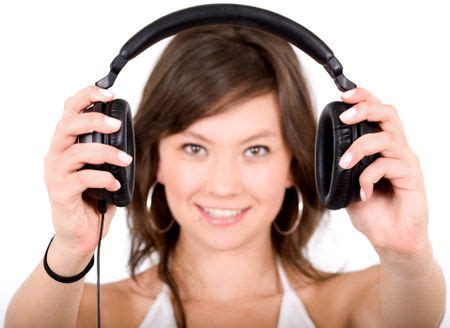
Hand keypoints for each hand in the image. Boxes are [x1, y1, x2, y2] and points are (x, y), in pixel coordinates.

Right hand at [44, 85, 131, 257]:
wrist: (82, 234)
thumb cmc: (94, 198)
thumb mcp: (104, 168)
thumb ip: (109, 149)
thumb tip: (131, 132)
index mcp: (67, 144)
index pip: (70, 111)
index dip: (86, 96)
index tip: (109, 93)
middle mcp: (56, 155)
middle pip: (67, 125)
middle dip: (93, 120)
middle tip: (116, 125)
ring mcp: (55, 174)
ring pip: (75, 151)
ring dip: (105, 152)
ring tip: (125, 159)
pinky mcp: (60, 193)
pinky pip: (81, 178)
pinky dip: (102, 178)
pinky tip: (115, 184)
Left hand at [337, 87, 428, 257]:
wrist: (390, 239)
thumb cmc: (372, 210)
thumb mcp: (348, 184)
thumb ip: (343, 166)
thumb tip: (324, 151)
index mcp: (381, 147)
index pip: (376, 114)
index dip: (363, 99)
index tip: (342, 96)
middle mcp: (396, 150)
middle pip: (388, 114)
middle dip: (365, 108)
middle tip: (345, 116)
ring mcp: (405, 162)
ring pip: (387, 138)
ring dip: (360, 147)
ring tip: (344, 164)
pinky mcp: (413, 178)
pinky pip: (389, 165)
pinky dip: (369, 177)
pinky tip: (362, 192)